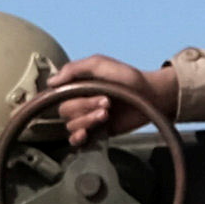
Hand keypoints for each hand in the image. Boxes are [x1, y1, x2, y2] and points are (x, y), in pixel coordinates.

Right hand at [36, 55, 165, 144]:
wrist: (152, 96)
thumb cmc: (130, 78)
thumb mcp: (100, 64)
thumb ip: (75, 68)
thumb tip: (51, 82)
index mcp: (78, 85)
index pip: (58, 94)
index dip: (67, 95)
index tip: (83, 92)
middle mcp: (81, 101)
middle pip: (65, 110)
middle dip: (84, 107)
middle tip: (106, 102)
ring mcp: (89, 117)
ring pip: (71, 125)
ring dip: (87, 120)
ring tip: (106, 114)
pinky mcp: (97, 132)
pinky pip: (77, 139)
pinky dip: (77, 138)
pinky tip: (85, 134)